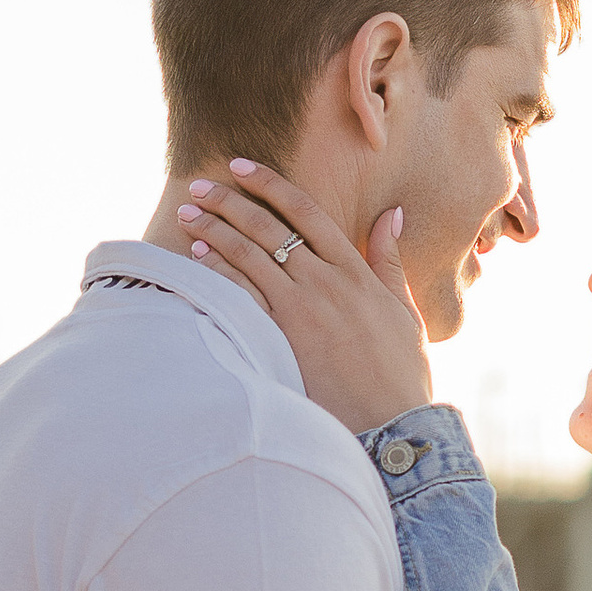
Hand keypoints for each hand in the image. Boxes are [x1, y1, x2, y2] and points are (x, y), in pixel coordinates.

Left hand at [180, 162, 435, 431]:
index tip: (242, 167)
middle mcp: (327, 283)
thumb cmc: (402, 372)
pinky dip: (219, 272)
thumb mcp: (404, 309)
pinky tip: (197, 258)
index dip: (271, 184)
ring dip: (214, 231)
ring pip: (250, 257)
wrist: (394, 423)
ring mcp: (303, 310)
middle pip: (268, 227)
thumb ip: (390, 260)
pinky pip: (244, 295)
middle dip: (229, 202)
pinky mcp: (284, 338)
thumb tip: (392, 214)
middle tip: (200, 186)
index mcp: (356, 272)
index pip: (307, 211)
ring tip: (187, 215)